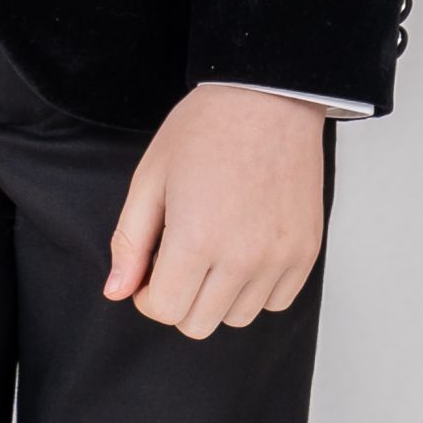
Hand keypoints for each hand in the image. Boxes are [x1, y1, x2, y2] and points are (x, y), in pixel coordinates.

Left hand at [102, 84, 327, 337]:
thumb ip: (130, 241)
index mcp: (195, 240)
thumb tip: (116, 292)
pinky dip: (255, 289)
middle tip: (177, 256)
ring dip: (217, 296)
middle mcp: (242, 259)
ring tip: (213, 248)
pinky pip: (275, 302)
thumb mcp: (150, 177)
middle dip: (178, 297)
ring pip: (237, 317)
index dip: (147, 294)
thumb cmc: (204, 129)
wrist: (267, 98)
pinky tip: (244, 250)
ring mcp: (279, 259)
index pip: (164, 310)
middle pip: (198, 323)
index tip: (149, 268)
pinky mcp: (305, 253)